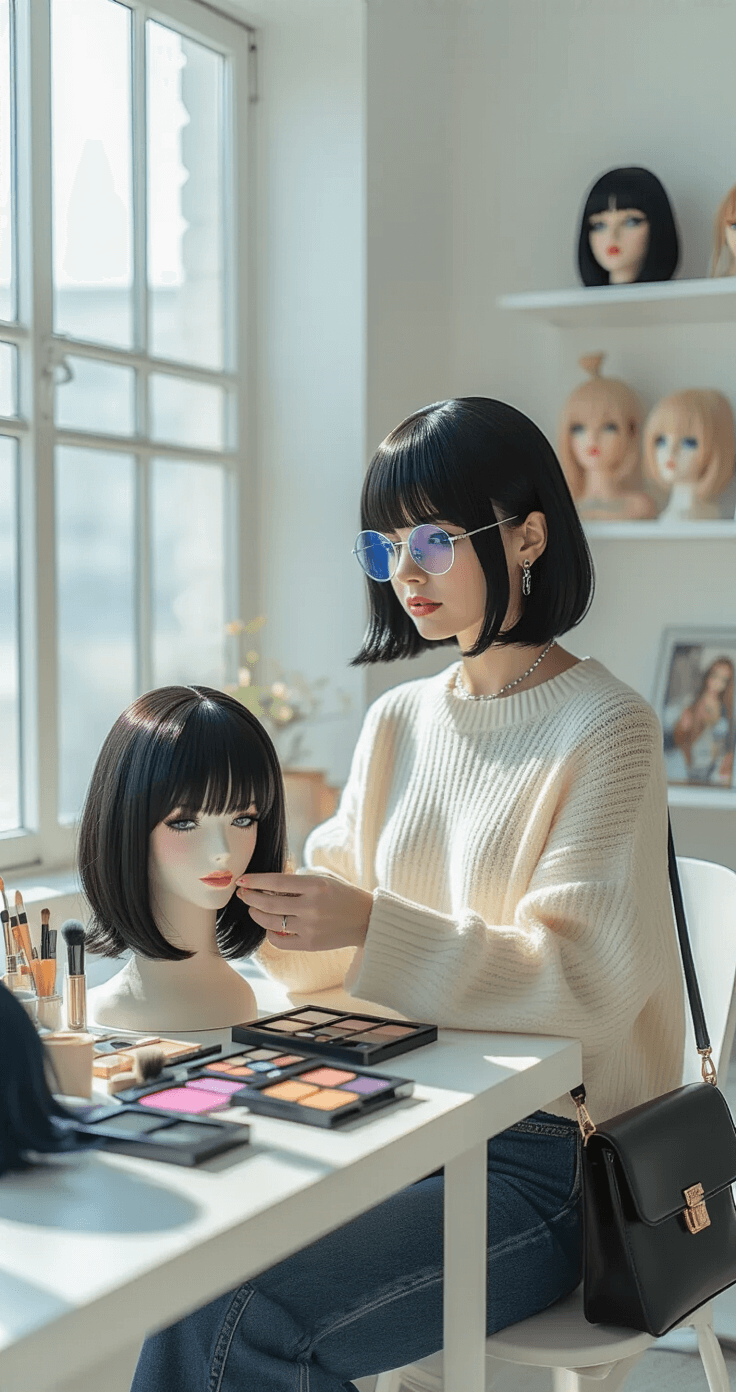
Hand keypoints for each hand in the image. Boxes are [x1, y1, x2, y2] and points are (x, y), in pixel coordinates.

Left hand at [236, 872, 371, 951]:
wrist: (366, 919)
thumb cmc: (342, 895)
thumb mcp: (322, 879)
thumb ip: (297, 881)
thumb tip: (266, 883)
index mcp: (315, 886)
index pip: (276, 881)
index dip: (255, 881)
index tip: (242, 880)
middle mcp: (311, 907)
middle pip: (268, 903)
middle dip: (250, 898)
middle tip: (242, 894)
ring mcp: (310, 928)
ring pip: (270, 922)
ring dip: (256, 914)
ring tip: (253, 909)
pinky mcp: (310, 945)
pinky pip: (280, 941)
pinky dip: (270, 933)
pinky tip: (270, 926)